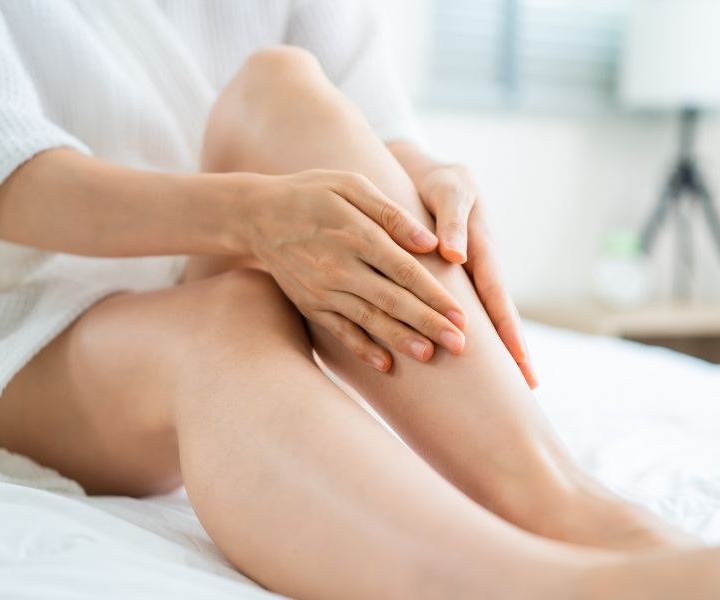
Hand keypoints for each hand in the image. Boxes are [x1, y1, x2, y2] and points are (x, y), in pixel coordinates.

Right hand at [239, 169, 466, 371]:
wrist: (257, 215)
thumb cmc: (312, 193)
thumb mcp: (351, 184)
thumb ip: (391, 213)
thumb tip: (429, 242)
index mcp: (357, 234)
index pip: (406, 271)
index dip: (436, 295)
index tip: (462, 316)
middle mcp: (341, 267)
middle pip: (393, 301)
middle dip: (429, 324)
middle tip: (459, 345)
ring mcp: (323, 289)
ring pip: (369, 320)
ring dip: (401, 340)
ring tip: (430, 355)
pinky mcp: (310, 304)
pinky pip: (340, 331)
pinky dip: (362, 349)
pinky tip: (385, 365)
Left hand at [417, 164, 536, 387]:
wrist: (425, 173)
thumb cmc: (438, 181)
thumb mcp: (448, 191)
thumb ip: (451, 220)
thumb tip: (455, 256)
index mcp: (482, 251)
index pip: (498, 299)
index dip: (509, 333)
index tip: (521, 365)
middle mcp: (479, 269)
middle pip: (498, 315)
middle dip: (514, 351)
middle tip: (528, 387)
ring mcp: (468, 276)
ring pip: (482, 317)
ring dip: (494, 348)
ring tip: (507, 383)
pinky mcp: (452, 277)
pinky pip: (462, 308)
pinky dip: (470, 331)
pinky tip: (468, 357)